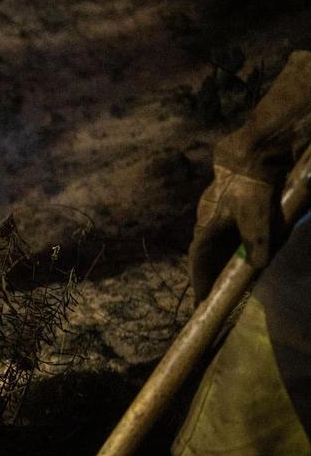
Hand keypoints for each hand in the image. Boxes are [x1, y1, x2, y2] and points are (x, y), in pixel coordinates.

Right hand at [188, 165, 278, 300]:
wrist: (249, 157)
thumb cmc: (248, 189)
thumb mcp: (256, 219)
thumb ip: (256, 243)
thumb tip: (257, 265)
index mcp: (205, 228)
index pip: (198, 260)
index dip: (199, 279)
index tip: (200, 298)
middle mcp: (205, 222)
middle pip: (205, 254)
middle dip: (208, 272)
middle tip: (212, 290)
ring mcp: (214, 213)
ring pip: (215, 242)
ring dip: (219, 259)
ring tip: (226, 274)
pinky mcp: (225, 205)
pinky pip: (225, 232)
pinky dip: (230, 245)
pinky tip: (241, 248)